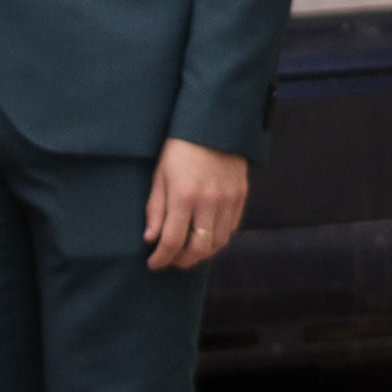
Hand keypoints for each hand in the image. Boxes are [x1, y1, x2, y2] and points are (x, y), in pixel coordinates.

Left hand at [145, 138, 248, 273]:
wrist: (214, 126)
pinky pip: (232, 228)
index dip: (162, 258)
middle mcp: (209, 202)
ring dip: (202, 253)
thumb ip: (155, 209)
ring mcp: (228, 200)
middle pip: (199, 248)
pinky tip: (205, 237)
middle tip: (170, 262)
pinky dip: (217, 239)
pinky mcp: (241, 196)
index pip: (172, 240)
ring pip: (218, 242)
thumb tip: (151, 239)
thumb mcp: (160, 175)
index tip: (153, 265)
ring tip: (187, 252)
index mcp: (183, 196)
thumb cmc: (179, 149)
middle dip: (183, 261)